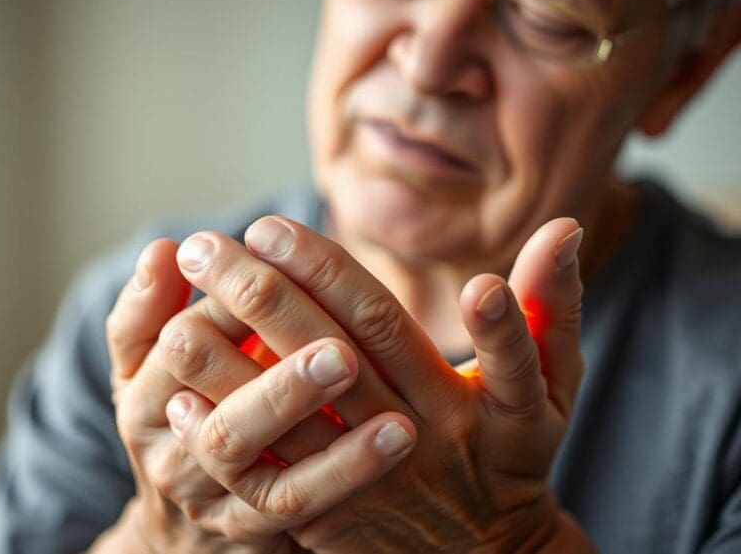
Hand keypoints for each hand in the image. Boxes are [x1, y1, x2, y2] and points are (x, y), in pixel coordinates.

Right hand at [103, 237, 412, 551]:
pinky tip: (396, 436)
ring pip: (271, 477)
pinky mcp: (257, 527)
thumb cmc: (180, 411)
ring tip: (386, 407)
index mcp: (145, 401)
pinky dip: (348, 472)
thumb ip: (148, 308)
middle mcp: (173, 457)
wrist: (184, 520)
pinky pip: (303, 504)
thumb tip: (163, 249)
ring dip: (330, 444)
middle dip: (282, 388)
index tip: (289, 276)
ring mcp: (218, 499)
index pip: (186, 348)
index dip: (238, 310)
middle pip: (225, 423)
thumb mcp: (146, 366)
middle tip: (342, 354)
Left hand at [162, 216, 594, 552]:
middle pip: (324, 360)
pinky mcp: (331, 516)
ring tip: (175, 310)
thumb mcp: (553, 386)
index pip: (387, 326)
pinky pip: (268, 480)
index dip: (328, 275)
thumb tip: (565, 223)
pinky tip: (176, 395)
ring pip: (285, 422)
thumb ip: (550, 306)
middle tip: (206, 244)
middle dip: (260, 298)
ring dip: (225, 366)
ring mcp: (365, 482)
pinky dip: (221, 436)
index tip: (271, 225)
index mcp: (460, 397)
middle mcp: (409, 439)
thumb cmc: (519, 453)